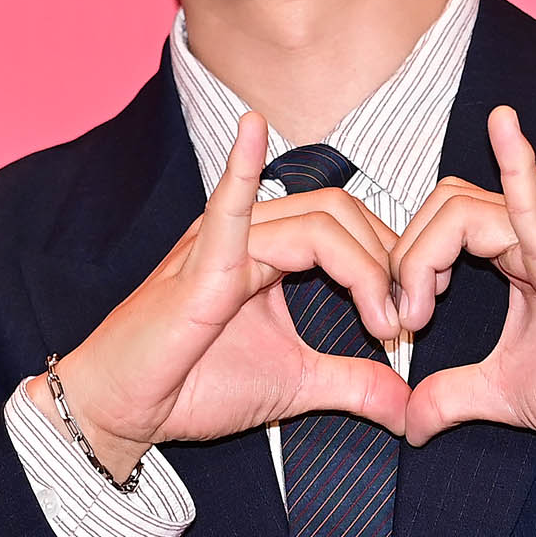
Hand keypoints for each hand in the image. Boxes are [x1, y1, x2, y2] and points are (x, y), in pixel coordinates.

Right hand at [29, 111, 410, 480]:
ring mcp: (223, 241)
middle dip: (385, 262)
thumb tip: (408, 405)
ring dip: (364, 268)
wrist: (127, 410)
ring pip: (317, 224)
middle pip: (341, 214)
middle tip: (401, 320)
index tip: (406, 320)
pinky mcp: (199, 264)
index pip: (347, 226)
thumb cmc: (194, 385)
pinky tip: (253, 127)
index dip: (387, 264)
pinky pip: (228, 207)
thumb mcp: (296, 384)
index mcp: (271, 248)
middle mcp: (250, 232)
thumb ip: (353, 384)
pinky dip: (242, 167)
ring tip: (383, 321)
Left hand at [399, 106, 535, 449]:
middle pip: (441, 209)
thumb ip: (453, 396)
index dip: (405, 267)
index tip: (398, 324)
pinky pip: (535, 201)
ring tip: (417, 315)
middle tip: (402, 321)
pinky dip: (516, 165)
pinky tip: (502, 125)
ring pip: (461, 211)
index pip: (440, 225)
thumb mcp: (507, 393)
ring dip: (419, 259)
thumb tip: (407, 423)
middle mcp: (532, 230)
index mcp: (517, 251)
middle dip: (403, 261)